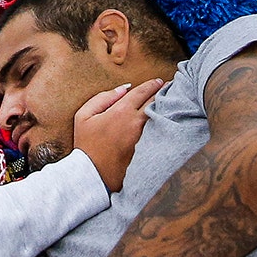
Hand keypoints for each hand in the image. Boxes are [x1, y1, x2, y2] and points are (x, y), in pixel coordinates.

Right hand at [72, 78, 164, 192]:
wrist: (93, 174)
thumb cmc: (86, 144)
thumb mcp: (84, 116)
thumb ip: (102, 98)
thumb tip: (122, 89)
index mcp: (121, 111)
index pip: (142, 92)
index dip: (152, 84)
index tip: (159, 81)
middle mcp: (136, 123)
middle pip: (156, 103)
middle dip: (164, 93)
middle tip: (171, 87)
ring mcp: (144, 138)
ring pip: (160, 117)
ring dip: (165, 108)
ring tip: (172, 102)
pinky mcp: (147, 150)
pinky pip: (159, 132)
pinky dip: (163, 124)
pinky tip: (166, 121)